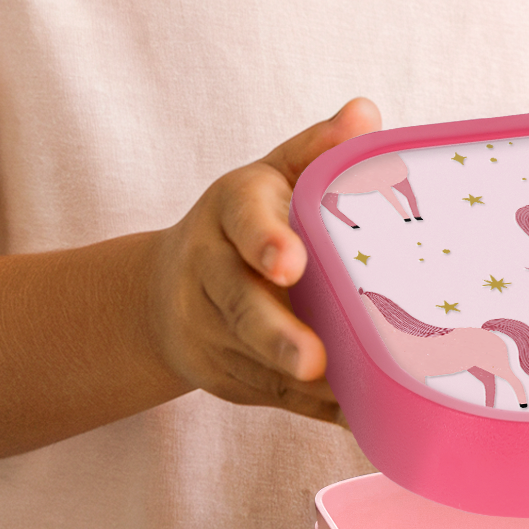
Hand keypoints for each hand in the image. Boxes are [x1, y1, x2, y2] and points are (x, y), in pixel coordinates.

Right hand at [145, 98, 380, 422]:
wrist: (163, 293)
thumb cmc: (244, 221)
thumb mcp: (273, 174)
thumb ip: (317, 147)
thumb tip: (366, 113)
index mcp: (228, 212)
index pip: (243, 222)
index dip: (266, 241)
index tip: (291, 263)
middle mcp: (208, 272)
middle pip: (240, 306)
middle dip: (276, 335)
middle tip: (315, 359)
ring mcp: (209, 331)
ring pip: (255, 362)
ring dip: (302, 383)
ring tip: (353, 394)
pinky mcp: (223, 377)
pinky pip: (271, 397)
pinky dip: (313, 408)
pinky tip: (356, 415)